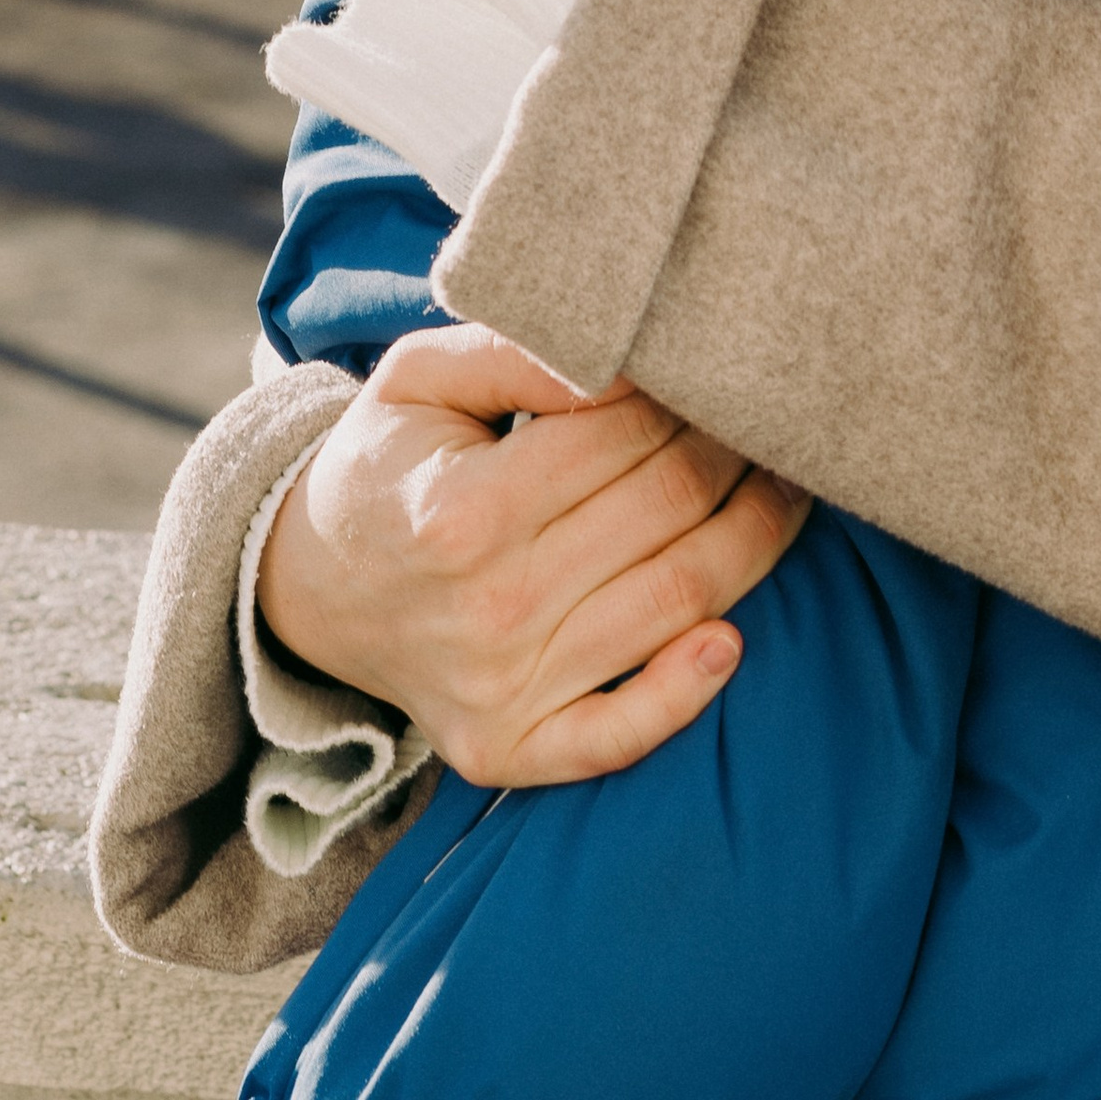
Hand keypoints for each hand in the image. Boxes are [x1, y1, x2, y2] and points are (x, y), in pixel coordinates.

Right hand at [257, 322, 812, 788]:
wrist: (307, 588)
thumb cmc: (389, 463)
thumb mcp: (421, 378)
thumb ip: (519, 352)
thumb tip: (621, 354)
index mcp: (465, 507)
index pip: (624, 432)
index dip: (686, 390)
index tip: (719, 362)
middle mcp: (488, 605)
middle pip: (668, 509)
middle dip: (736, 449)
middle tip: (773, 413)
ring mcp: (502, 688)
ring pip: (677, 601)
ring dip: (756, 538)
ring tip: (793, 485)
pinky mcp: (509, 748)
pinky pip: (616, 736)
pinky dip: (683, 694)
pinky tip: (732, 640)